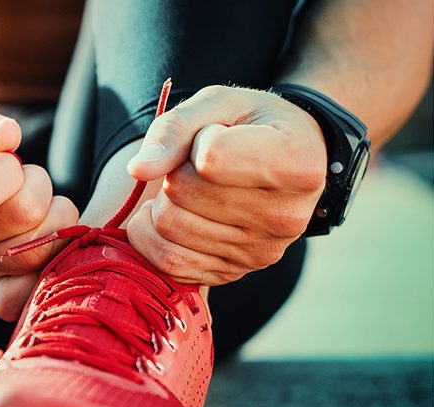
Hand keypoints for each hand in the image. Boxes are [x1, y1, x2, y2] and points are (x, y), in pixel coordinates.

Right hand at [0, 88, 78, 319]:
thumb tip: (7, 138)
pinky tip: (43, 230)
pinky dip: (53, 258)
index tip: (1, 152)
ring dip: (52, 211)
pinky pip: (37, 284)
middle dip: (36, 181)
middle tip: (18, 171)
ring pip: (44, 243)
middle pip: (25, 213)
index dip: (3, 166)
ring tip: (27, 195)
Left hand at [125, 85, 326, 284]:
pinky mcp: (233, 274)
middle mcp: (286, 216)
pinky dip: (153, 234)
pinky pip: (168, 262)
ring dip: (165, 201)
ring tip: (191, 187)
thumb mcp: (217, 104)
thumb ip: (173, 129)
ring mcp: (260, 253)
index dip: (197, 141)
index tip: (217, 135)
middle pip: (182, 193)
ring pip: (169, 227)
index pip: (209, 158)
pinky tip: (173, 213)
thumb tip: (137, 170)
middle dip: (177, 171)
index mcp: (296, 163)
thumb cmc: (248, 125)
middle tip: (198, 164)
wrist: (285, 162)